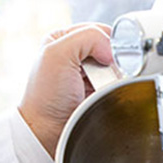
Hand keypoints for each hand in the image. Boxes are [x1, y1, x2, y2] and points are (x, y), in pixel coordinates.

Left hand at [18, 23, 114, 157]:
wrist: (48, 132)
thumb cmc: (46, 96)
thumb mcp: (58, 53)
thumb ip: (88, 38)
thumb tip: (113, 52)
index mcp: (62, 38)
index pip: (98, 30)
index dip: (107, 41)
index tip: (107, 56)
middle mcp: (74, 54)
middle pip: (109, 48)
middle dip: (111, 60)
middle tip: (103, 73)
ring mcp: (86, 74)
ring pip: (115, 67)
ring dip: (113, 76)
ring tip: (101, 86)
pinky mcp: (96, 91)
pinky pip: (116, 84)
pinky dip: (115, 88)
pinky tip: (104, 94)